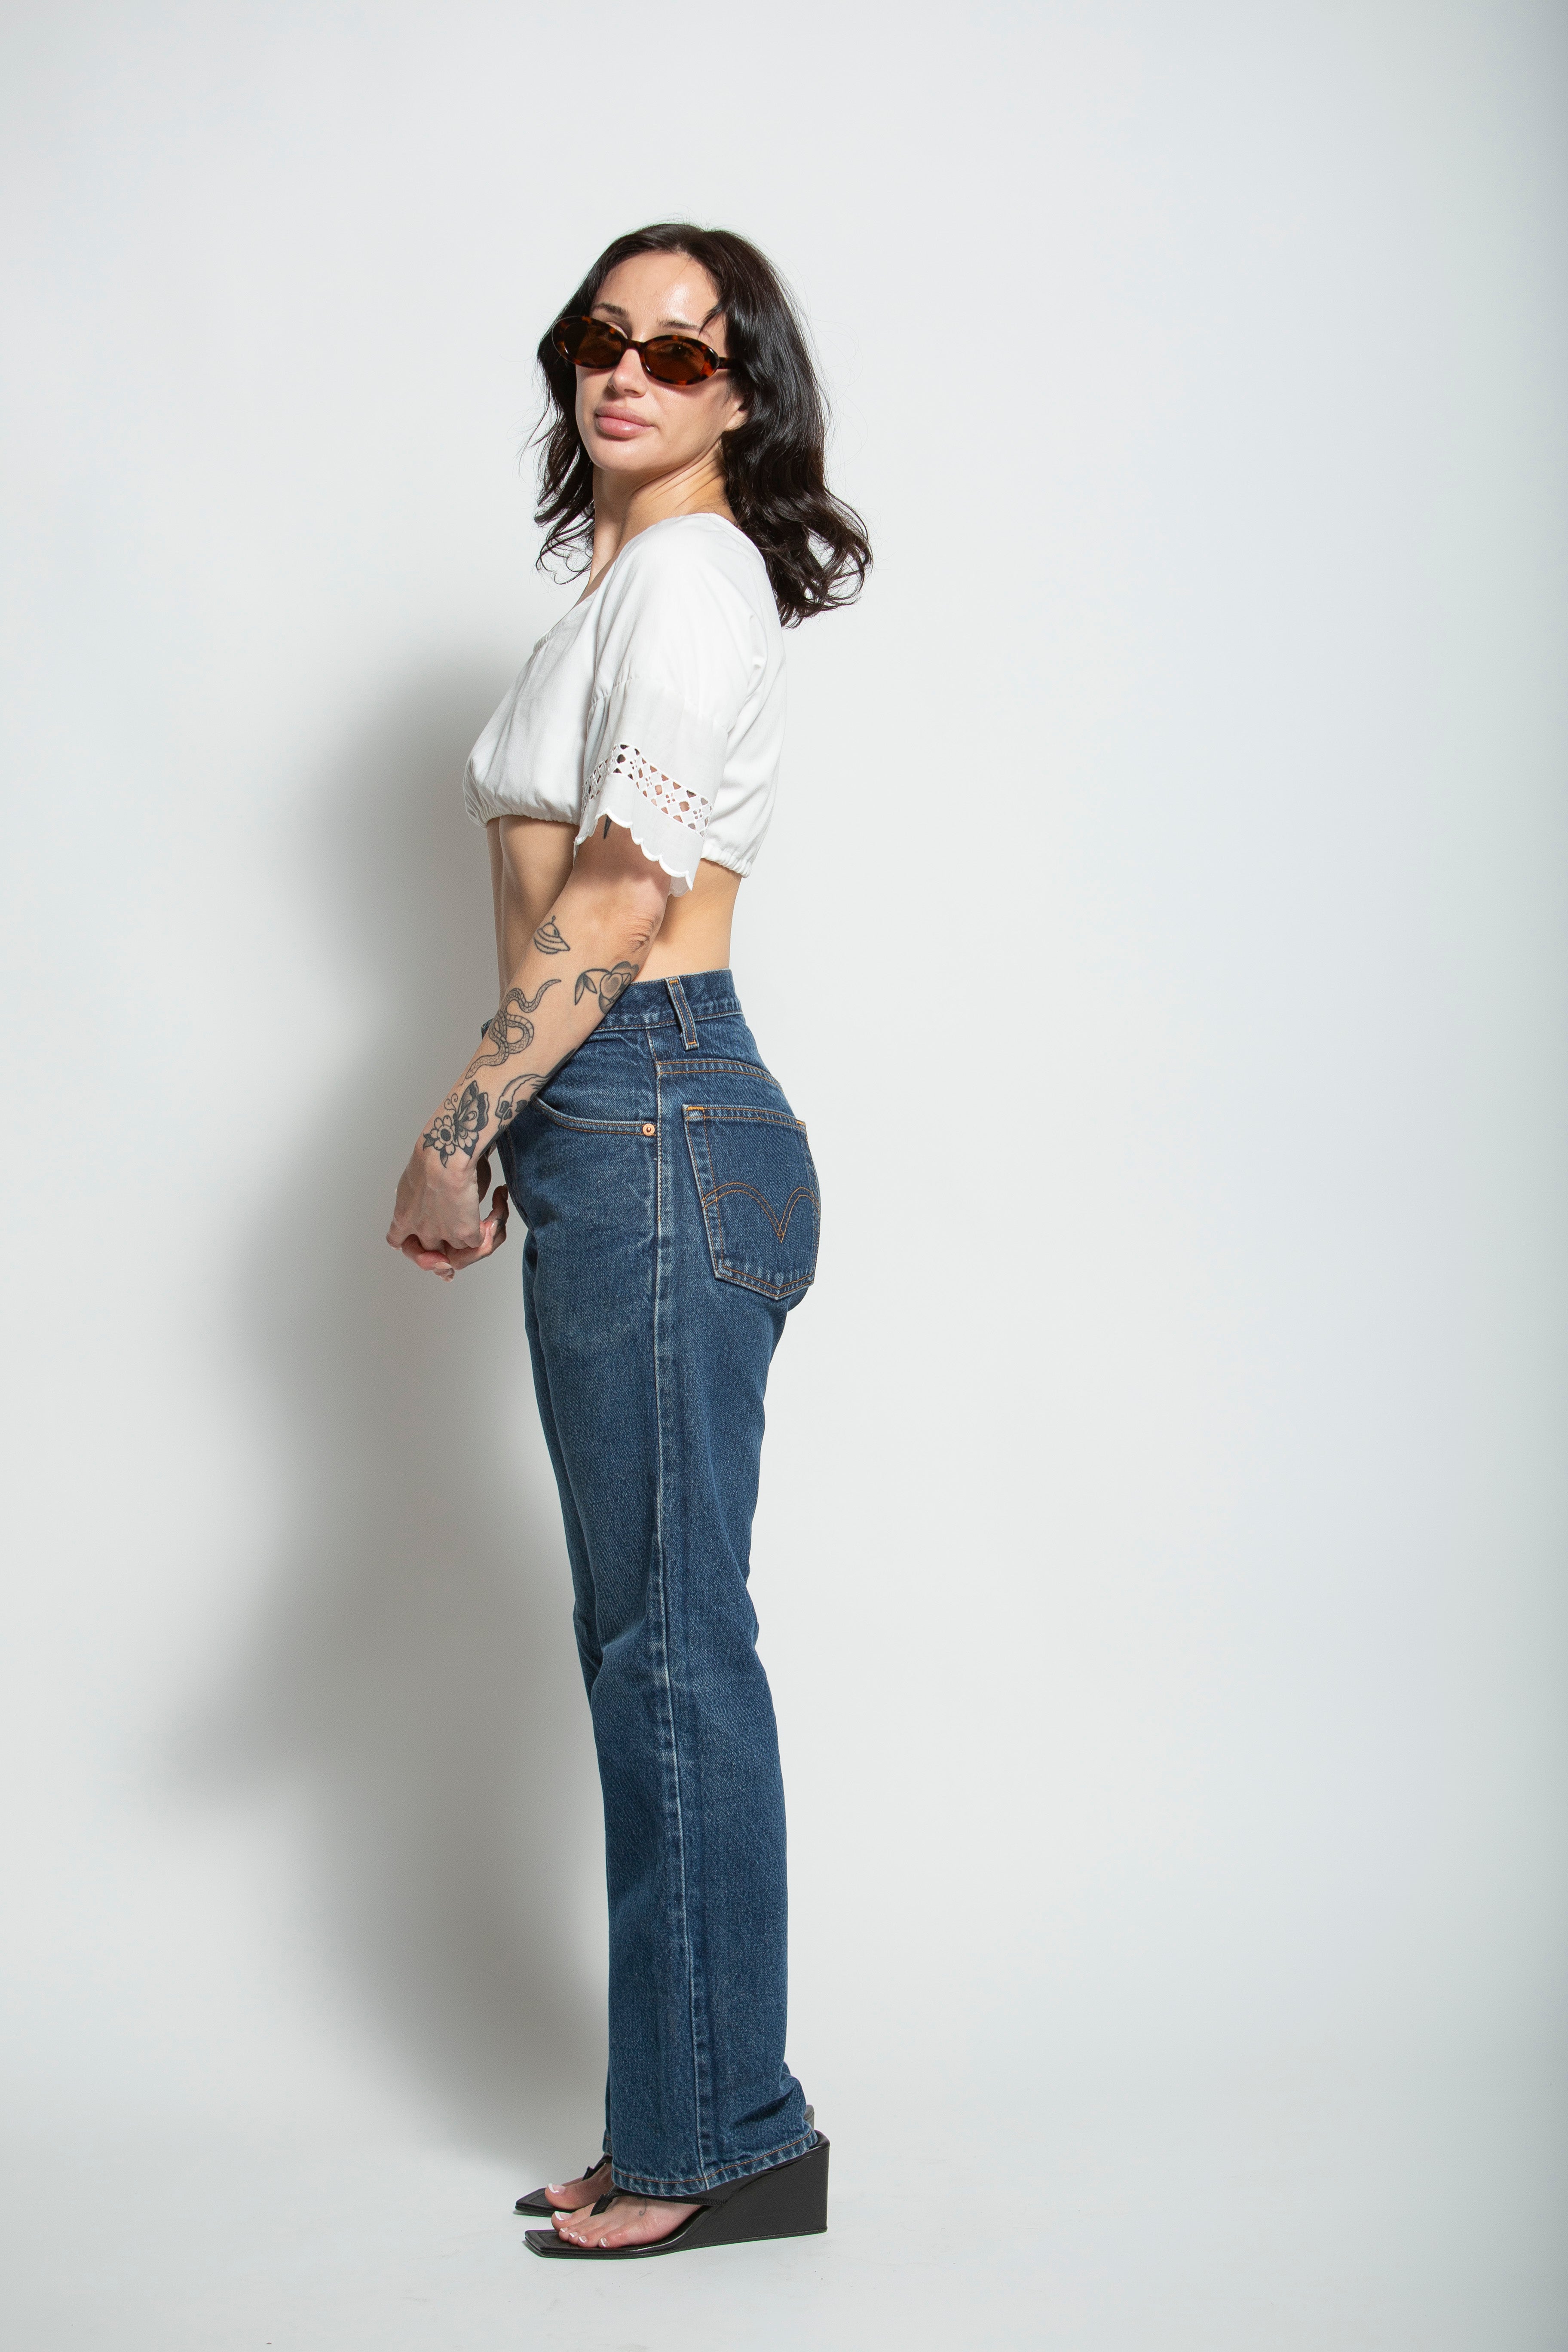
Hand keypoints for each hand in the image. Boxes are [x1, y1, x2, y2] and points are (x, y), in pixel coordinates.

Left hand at [386, 1144, 509, 1281]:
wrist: (446, 1156)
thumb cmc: (434, 1154)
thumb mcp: (415, 1177)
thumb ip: (417, 1193)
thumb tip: (422, 1192)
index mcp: (403, 1215)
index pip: (397, 1241)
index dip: (411, 1247)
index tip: (421, 1247)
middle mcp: (421, 1229)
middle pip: (427, 1256)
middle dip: (439, 1259)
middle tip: (453, 1254)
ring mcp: (443, 1234)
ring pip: (457, 1251)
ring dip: (472, 1237)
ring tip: (488, 1217)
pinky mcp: (465, 1233)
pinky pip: (479, 1243)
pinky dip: (491, 1227)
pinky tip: (497, 1202)